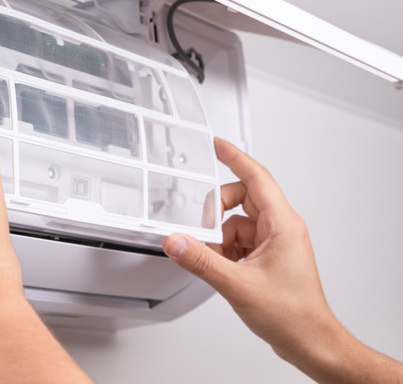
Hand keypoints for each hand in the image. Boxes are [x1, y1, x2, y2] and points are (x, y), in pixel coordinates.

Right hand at [164, 138, 402, 382]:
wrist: (309, 340)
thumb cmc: (292, 314)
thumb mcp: (237, 284)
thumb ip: (201, 260)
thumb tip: (177, 241)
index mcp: (282, 224)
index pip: (256, 177)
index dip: (234, 157)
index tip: (217, 145)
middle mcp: (281, 229)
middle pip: (241, 199)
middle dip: (217, 211)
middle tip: (201, 226)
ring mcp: (275, 243)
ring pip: (237, 222)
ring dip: (219, 236)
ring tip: (212, 257)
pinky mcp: (268, 258)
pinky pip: (239, 241)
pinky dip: (224, 250)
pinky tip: (220, 266)